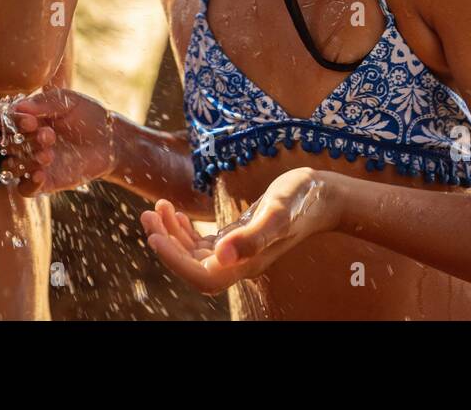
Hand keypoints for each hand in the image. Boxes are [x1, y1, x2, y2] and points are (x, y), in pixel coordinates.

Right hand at [9, 86, 116, 196]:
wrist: (110, 140)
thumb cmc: (88, 115)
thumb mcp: (68, 101)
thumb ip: (44, 102)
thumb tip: (18, 106)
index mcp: (27, 120)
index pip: (8, 122)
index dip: (15, 123)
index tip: (31, 122)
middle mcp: (26, 142)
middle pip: (9, 145)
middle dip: (26, 141)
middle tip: (49, 136)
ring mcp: (33, 163)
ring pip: (11, 167)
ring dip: (25, 162)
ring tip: (48, 155)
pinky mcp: (45, 182)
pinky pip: (25, 189)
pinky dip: (29, 183)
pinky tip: (41, 174)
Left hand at [140, 168, 341, 293]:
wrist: (323, 195)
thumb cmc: (303, 200)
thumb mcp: (278, 214)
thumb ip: (253, 237)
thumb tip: (221, 256)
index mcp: (248, 264)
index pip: (202, 276)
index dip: (174, 261)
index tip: (154, 237)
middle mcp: (240, 263)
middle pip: (192, 265)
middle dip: (165, 242)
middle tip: (147, 214)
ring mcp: (238, 252)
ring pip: (194, 253)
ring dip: (171, 233)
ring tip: (156, 208)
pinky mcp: (238, 238)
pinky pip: (204, 243)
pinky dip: (185, 229)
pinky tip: (176, 213)